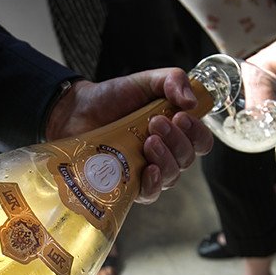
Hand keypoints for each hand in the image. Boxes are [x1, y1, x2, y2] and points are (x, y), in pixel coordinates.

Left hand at [46, 69, 213, 202]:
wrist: (75, 111)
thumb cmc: (111, 98)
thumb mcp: (145, 80)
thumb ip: (172, 80)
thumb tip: (191, 102)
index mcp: (174, 131)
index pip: (200, 141)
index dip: (197, 132)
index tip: (181, 116)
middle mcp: (165, 153)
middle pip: (188, 158)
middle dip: (177, 140)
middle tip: (155, 122)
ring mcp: (147, 170)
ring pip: (172, 175)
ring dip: (165, 157)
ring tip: (148, 141)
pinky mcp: (127, 185)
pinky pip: (150, 194)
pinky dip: (154, 184)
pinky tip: (149, 170)